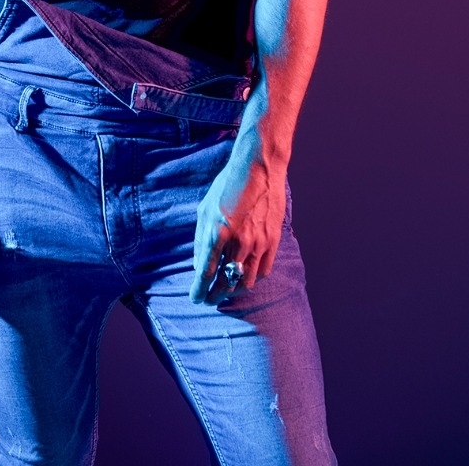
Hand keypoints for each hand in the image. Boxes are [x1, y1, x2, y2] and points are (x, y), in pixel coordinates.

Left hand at [190, 136, 287, 304]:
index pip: (206, 272)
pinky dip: (252, 278)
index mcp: (217, 233)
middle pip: (225, 282)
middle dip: (215, 295)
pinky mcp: (273, 240)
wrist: (258, 168)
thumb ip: (201, 238)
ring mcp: (258, 243)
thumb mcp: (205, 209)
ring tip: (226, 291)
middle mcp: (238, 242)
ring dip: (234, 290)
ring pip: (246, 281)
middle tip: (208, 300)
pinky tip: (245, 278)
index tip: (195, 298)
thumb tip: (199, 263)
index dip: (199, 289)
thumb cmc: (227, 185)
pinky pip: (263, 270)